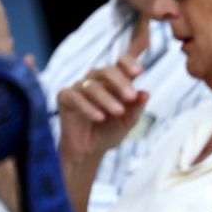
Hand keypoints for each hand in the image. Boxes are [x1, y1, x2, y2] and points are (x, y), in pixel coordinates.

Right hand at [57, 51, 148, 165]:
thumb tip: (145, 93)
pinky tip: (99, 117)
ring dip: (107, 98)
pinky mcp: (65, 97)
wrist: (90, 150)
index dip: (129, 61)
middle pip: (107, 71)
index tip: (139, 71)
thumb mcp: (128, 121)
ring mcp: (80, 87)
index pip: (121, 63)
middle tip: (131, 97)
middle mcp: (97, 80)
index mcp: (115, 82)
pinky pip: (75, 96)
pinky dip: (88, 107)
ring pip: (92, 85)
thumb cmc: (110, 131)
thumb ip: (137, 107)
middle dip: (121, 83)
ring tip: (118, 112)